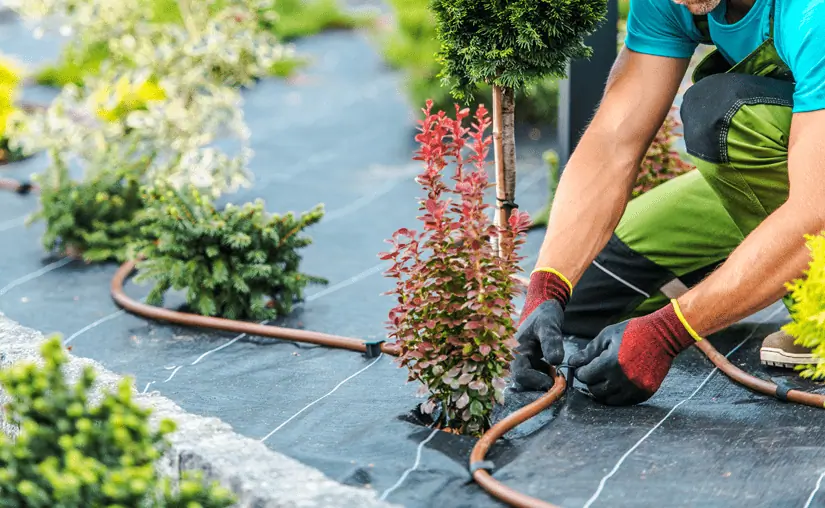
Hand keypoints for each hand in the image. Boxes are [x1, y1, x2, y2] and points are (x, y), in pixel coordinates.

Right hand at [510, 269, 571, 391]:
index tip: (553, 382)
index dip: (536, 381)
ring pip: (527, 383)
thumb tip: (556, 361)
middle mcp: (516, 358)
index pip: (520, 374)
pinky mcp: (528, 363)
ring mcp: (522, 361)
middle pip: (521, 383)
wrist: (543, 306)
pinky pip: (532, 378)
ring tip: (556, 377)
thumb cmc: (544, 314)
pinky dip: (543, 379)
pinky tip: (553, 371)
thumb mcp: (549, 324)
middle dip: (539, 387)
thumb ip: (552, 341)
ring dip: (541, 384)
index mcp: (517, 349)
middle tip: (557, 384)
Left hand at [568, 300, 700, 404]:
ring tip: (605, 378)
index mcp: (610, 364)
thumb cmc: (632, 332)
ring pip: (608, 400)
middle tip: (594, 372)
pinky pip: (624, 402)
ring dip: (603, 390)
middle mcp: (622, 380)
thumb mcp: (607, 336)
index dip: (581, 371)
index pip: (585, 377)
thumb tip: (572, 362)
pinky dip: (617, 395)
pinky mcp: (645, 393)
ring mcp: (635, 388)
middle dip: (591, 382)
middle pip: (595, 391)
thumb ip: (589, 351)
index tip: (583, 367)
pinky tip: (617, 383)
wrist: (664, 336)